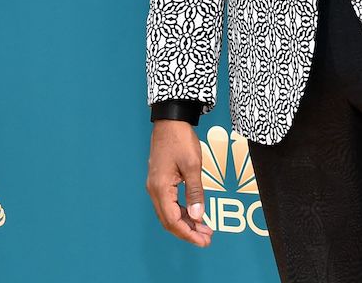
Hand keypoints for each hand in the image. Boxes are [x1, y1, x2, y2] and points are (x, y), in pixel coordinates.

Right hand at [147, 120, 213, 247]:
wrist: (170, 120)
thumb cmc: (180, 140)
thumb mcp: (192, 166)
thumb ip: (195, 193)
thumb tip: (198, 217)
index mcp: (160, 188)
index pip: (173, 220)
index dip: (188, 233)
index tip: (203, 240)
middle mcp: (155, 190)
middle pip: (169, 220)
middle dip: (188, 231)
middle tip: (207, 238)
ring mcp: (156, 185)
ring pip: (169, 213)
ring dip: (186, 223)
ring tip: (205, 229)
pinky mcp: (160, 181)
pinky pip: (170, 203)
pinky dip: (182, 211)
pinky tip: (195, 214)